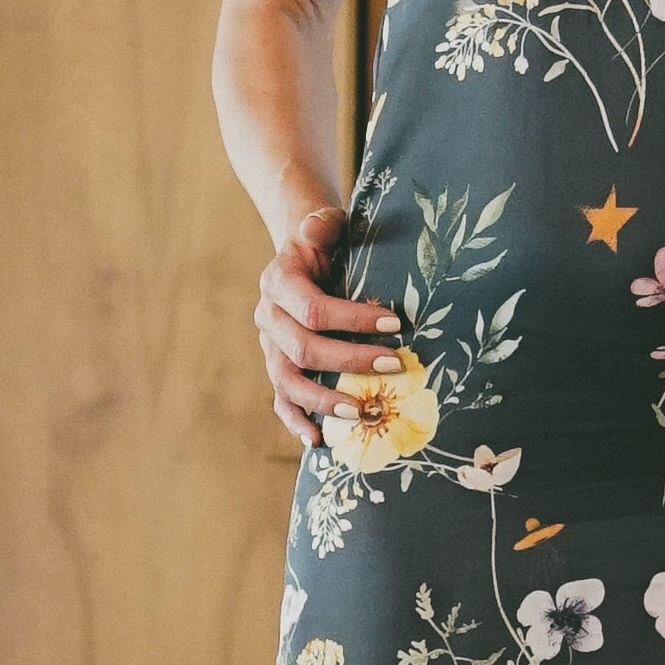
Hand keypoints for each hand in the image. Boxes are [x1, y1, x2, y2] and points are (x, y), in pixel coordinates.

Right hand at [255, 201, 405, 448]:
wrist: (303, 256)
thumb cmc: (324, 242)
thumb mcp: (325, 225)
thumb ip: (322, 224)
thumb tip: (317, 226)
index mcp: (278, 282)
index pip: (314, 310)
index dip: (353, 320)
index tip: (396, 324)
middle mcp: (268, 317)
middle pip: (303, 350)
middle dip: (350, 361)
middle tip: (395, 364)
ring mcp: (270, 347)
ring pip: (288, 382)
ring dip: (324, 400)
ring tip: (361, 410)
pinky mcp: (277, 367)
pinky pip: (281, 400)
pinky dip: (297, 422)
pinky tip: (318, 441)